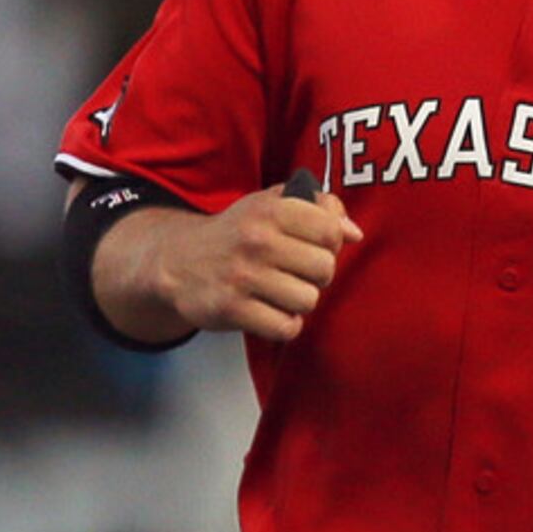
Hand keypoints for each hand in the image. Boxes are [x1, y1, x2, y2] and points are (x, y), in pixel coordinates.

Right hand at [100, 171, 361, 344]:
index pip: (330, 230)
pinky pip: (285, 327)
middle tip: (295, 273)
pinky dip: (284, 324)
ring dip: (299, 301)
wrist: (177, 262)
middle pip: (324, 268)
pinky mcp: (232, 309)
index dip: (330, 242)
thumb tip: (354, 233)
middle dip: (316, 275)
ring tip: (281, 292)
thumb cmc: (237, 233)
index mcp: (270, 209)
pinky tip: (271, 312)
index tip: (313, 245)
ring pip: (308, 300)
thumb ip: (318, 207)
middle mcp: (257, 240)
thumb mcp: (271, 204)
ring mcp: (243, 276)